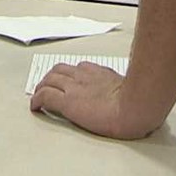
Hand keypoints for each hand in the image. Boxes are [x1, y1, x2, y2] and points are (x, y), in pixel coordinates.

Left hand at [30, 61, 151, 138]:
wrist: (135, 107)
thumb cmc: (140, 101)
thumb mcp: (133, 87)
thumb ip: (125, 87)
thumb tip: (132, 95)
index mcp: (100, 73)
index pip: (80, 68)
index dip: (71, 74)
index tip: (70, 80)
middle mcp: (84, 76)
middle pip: (60, 70)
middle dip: (52, 77)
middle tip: (47, 85)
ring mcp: (74, 88)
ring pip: (49, 80)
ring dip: (41, 86)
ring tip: (38, 94)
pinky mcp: (67, 102)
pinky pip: (45, 97)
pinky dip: (37, 100)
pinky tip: (35, 106)